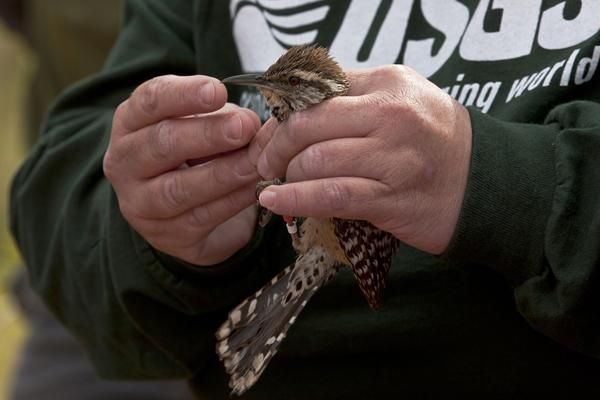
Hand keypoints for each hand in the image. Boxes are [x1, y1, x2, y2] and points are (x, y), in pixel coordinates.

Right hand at [104, 75, 260, 264]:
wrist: (186, 211)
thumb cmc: (196, 153)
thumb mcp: (203, 125)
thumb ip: (223, 118)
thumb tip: (250, 124)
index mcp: (131, 122)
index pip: (150, 101)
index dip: (184, 94)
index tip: (218, 90)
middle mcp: (124, 162)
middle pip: (161, 143)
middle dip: (206, 134)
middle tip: (242, 128)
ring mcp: (139, 203)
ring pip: (177, 188)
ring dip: (221, 174)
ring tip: (253, 163)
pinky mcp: (164, 234)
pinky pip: (200, 218)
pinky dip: (230, 201)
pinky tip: (254, 188)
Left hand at [250, 65, 471, 254]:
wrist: (486, 183)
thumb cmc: (433, 141)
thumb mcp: (400, 99)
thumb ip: (353, 97)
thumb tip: (294, 108)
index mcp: (386, 82)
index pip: (314, 90)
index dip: (279, 114)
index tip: (266, 135)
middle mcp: (391, 113)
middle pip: (307, 124)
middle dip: (274, 146)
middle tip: (264, 162)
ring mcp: (394, 156)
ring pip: (316, 160)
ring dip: (285, 175)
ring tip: (275, 184)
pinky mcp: (393, 197)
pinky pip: (332, 195)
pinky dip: (297, 199)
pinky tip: (277, 202)